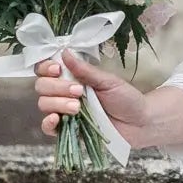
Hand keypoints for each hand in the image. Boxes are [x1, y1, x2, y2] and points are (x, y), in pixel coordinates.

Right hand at [33, 48, 153, 143]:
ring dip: (57, 103)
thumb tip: (65, 52)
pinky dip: (48, 123)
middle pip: (42, 87)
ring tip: (77, 108)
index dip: (46, 68)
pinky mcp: (68, 130)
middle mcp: (65, 93)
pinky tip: (56, 119)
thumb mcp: (107, 81)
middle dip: (57, 87)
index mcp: (72, 78)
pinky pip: (48, 128)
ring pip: (44, 104)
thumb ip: (85, 70)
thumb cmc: (127, 99)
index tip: (58, 69)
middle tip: (78, 91)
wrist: (140, 123)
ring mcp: (65, 112)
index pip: (46, 70)